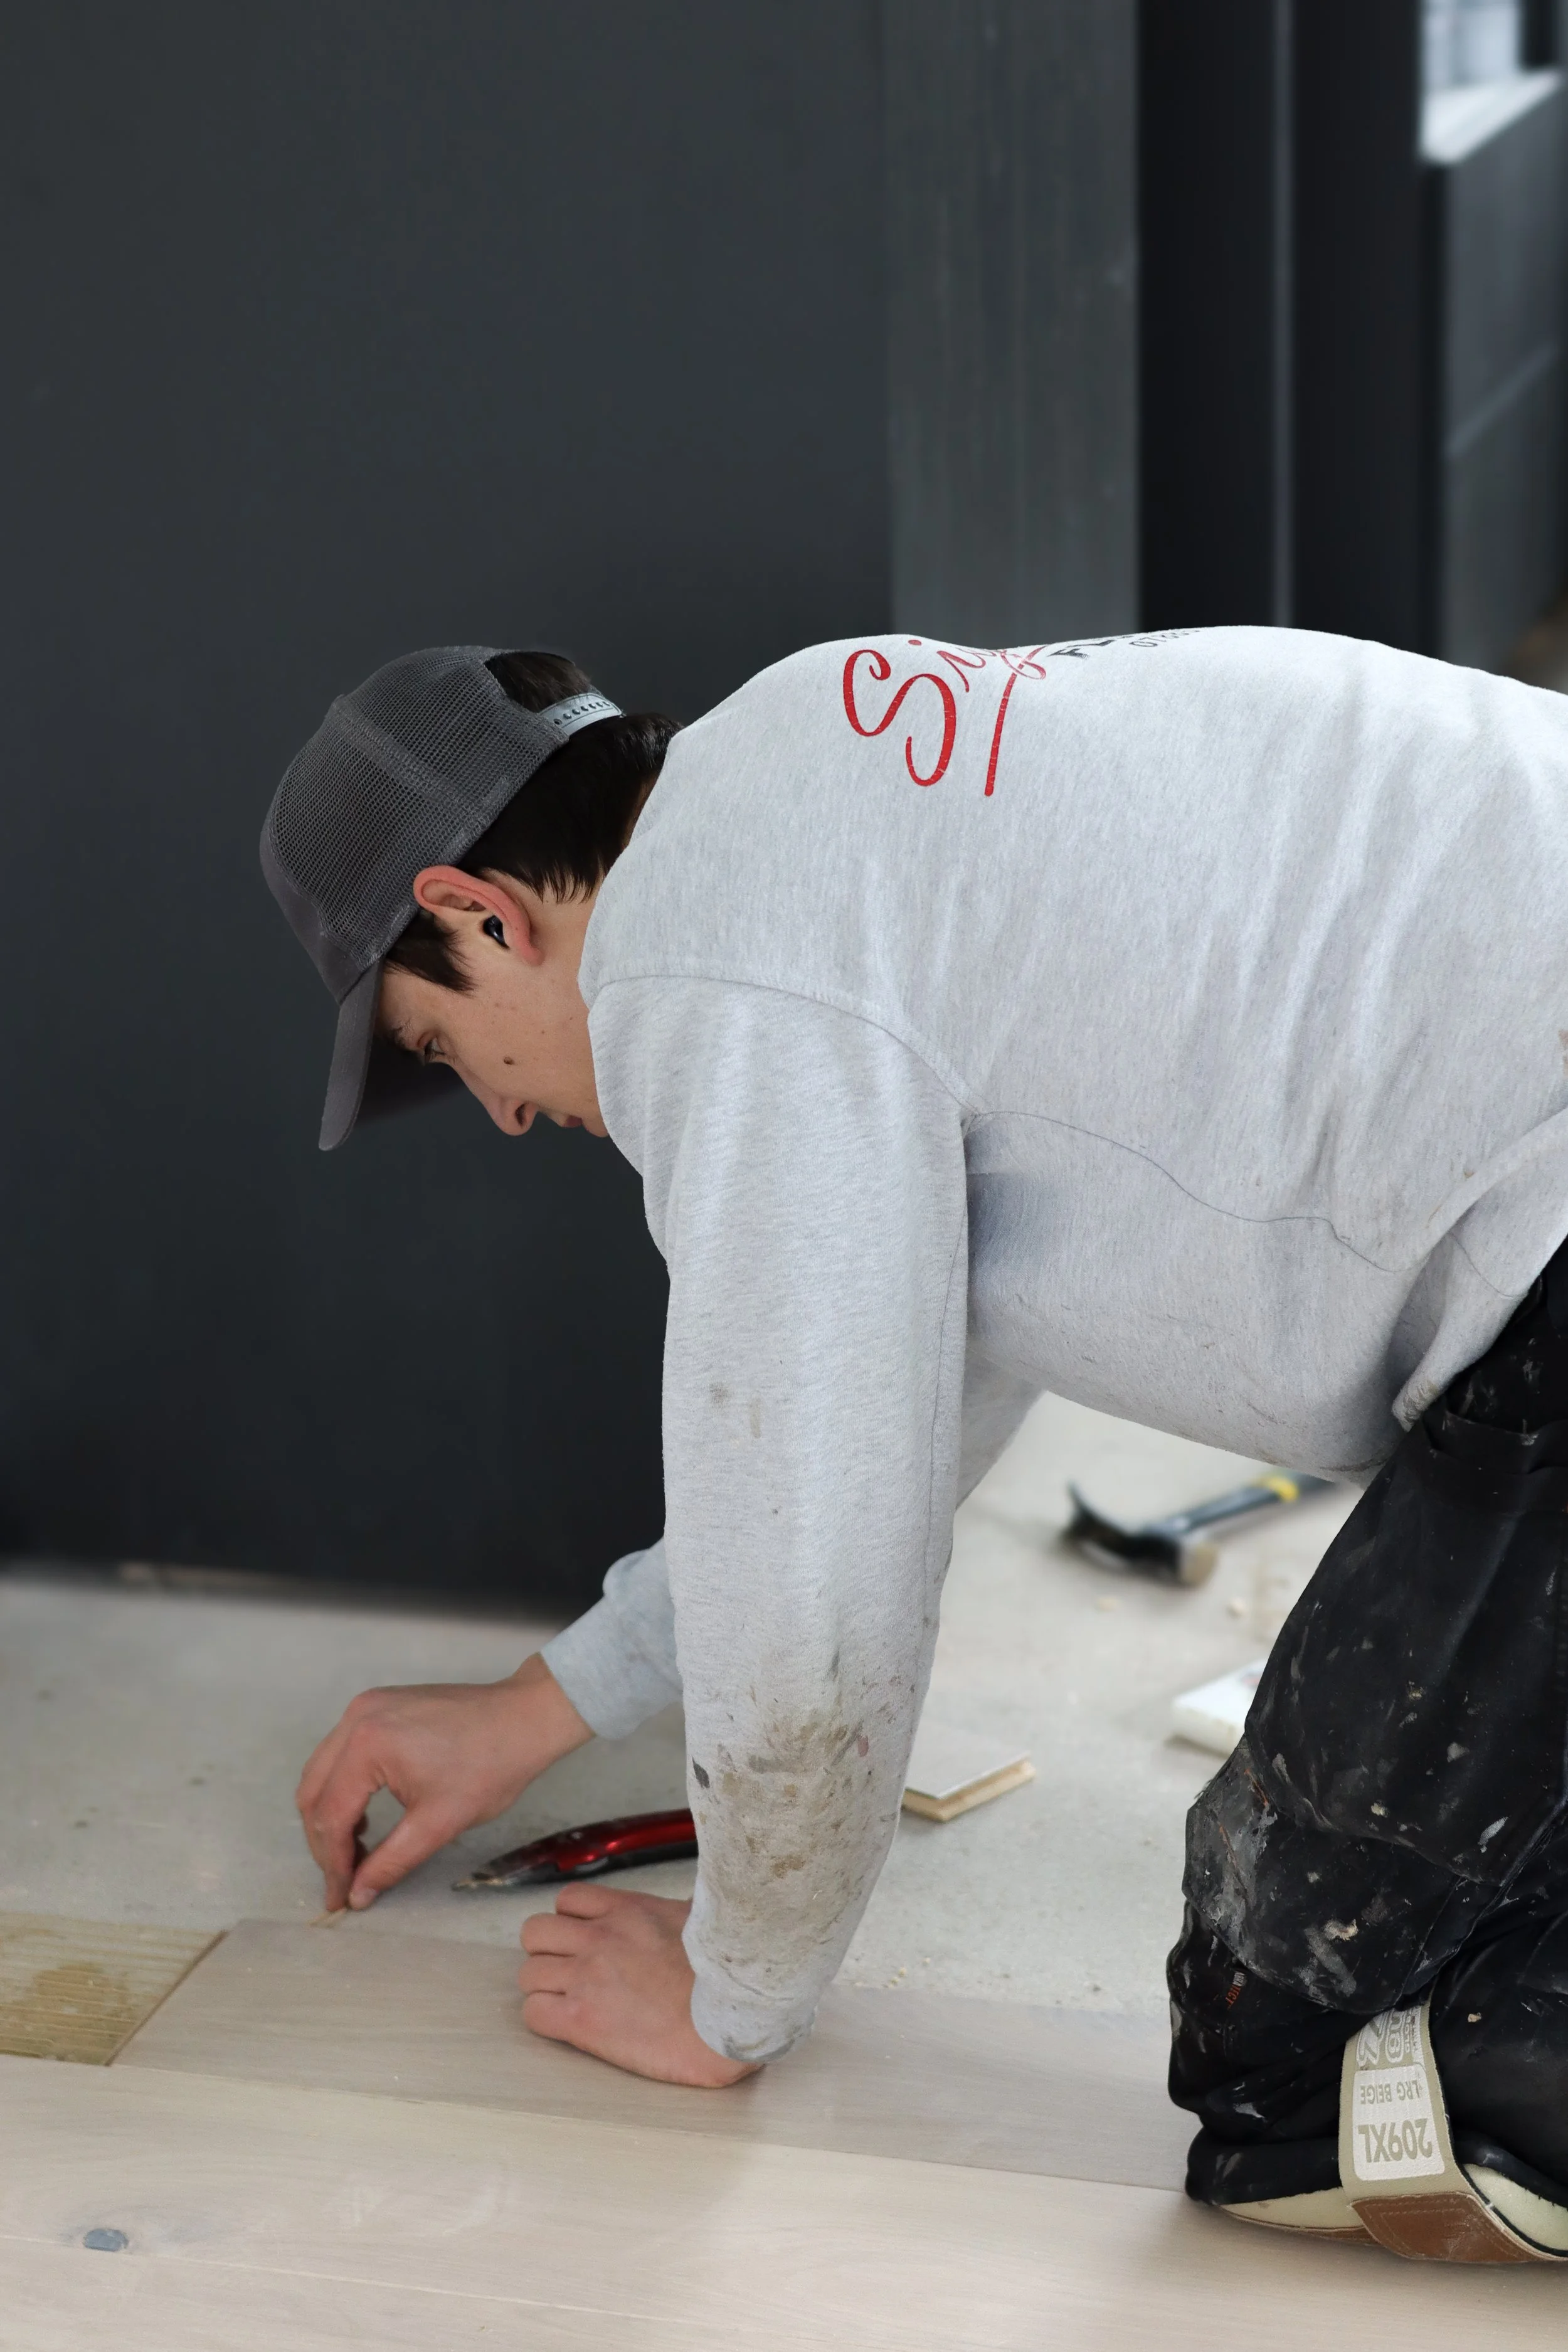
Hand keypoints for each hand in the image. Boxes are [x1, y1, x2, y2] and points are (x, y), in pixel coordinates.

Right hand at [296, 1652, 591, 1912]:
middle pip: (314, 1792)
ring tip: (356, 1854)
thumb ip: (391, 1862)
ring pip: (322, 1772)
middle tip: (343, 1881)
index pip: (330, 1816)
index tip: (339, 1898)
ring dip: (331, 1815)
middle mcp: (357, 1718)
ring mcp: (366, 1707)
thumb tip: (357, 1895)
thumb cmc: (492, 1766)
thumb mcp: (439, 1823)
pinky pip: (342, 1753)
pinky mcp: (379, 1705)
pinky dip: (345, 1788)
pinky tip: (368, 1816)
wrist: (526, 1718)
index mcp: (367, 1745)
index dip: (332, 1864)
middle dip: (325, 1842)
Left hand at [520, 1886, 757, 2086]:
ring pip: (528, 1973)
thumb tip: (691, 1907)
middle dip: (547, 1952)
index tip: (584, 1942)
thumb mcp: (700, 1920)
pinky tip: (571, 2027)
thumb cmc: (724, 1972)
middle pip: (535, 1932)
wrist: (730, 2016)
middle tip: (570, 1973)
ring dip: (544, 1987)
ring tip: (569, 2004)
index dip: (570, 1922)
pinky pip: (533, 2013)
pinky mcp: (581, 2019)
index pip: (568, 1900)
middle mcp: (599, 1937)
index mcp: (627, 1909)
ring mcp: (586, 1976)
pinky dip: (544, 2019)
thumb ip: (679, 1910)